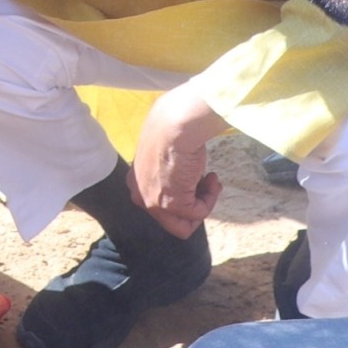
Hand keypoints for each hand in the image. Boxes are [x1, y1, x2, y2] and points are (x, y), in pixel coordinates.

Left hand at [130, 80, 228, 238]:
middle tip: (207, 186)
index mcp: (136, 182)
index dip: (183, 196)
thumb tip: (187, 182)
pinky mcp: (173, 205)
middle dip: (194, 205)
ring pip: (187, 222)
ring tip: (211, 179)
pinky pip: (199, 214)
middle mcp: (141, 196)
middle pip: (172, 221)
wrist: (176, 125)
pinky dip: (210, 198)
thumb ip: (170, 174)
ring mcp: (155, 204)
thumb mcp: (166, 155)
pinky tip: (211, 177)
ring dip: (205, 201)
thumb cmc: (173, 131)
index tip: (196, 182)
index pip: (160, 205)